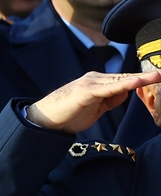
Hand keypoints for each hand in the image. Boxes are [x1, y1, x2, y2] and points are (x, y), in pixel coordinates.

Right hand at [26, 69, 160, 133]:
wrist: (45, 119)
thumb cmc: (68, 114)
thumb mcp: (95, 108)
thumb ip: (110, 100)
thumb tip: (125, 94)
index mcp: (97, 83)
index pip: (124, 80)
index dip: (142, 80)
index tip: (158, 77)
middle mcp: (95, 79)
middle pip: (125, 77)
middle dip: (146, 77)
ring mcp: (91, 83)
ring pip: (121, 80)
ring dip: (141, 79)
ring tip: (158, 76)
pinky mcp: (87, 91)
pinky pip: (111, 87)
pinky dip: (126, 85)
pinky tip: (138, 82)